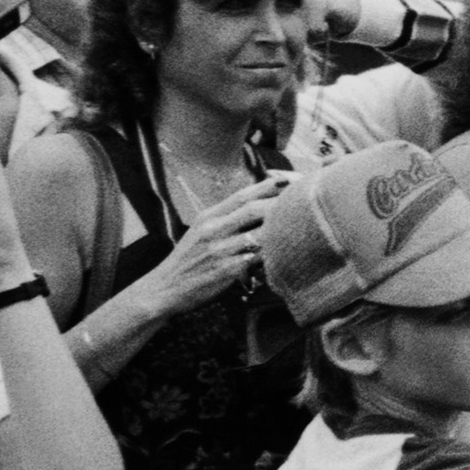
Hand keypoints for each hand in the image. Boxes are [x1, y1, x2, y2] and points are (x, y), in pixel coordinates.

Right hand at [144, 174, 292, 314]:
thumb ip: (226, 218)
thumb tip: (257, 205)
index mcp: (208, 216)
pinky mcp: (224, 271)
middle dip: (282, 205)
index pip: (243, 195)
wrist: (163, 289)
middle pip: (254, 209)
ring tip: (303, 229)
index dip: (269, 185)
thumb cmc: (188, 261)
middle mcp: (213, 229)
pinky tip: (287, 256)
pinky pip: (256, 260)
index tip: (291, 180)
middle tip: (305, 204)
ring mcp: (218, 250)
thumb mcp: (201, 231)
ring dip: (281, 232)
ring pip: (258, 234)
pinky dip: (272, 257)